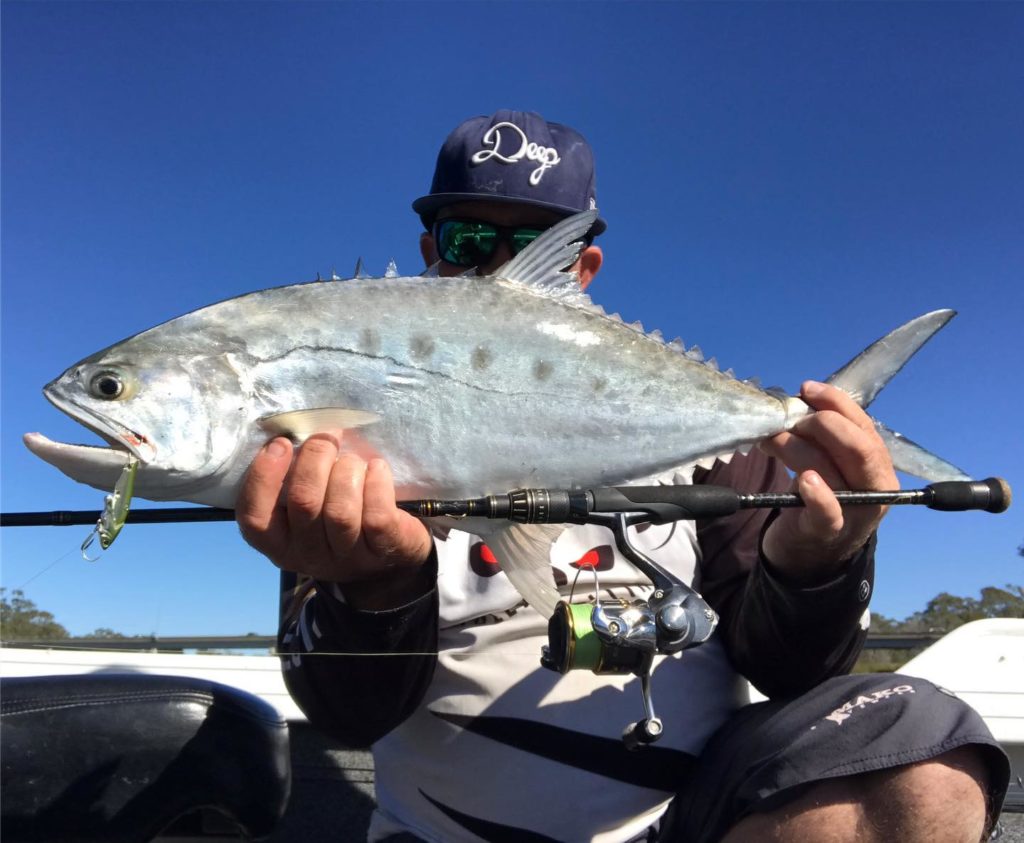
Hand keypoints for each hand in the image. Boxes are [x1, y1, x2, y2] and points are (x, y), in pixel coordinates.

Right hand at [235, 433, 433, 609]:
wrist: (391, 549)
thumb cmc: (339, 510)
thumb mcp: (309, 501)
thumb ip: (293, 476)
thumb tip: (293, 431)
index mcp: (279, 543)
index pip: (255, 518)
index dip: (264, 477)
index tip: (282, 443)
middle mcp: (308, 556)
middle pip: (304, 503)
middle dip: (316, 459)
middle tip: (328, 437)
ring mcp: (347, 558)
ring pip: (340, 511)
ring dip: (347, 471)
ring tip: (353, 460)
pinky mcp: (384, 550)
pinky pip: (377, 516)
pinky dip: (377, 483)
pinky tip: (377, 468)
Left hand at [758, 381, 896, 584]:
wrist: (809, 552)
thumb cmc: (818, 497)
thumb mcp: (827, 462)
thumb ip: (821, 436)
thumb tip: (797, 400)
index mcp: (877, 464)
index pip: (864, 426)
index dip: (836, 402)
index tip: (806, 389)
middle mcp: (876, 488)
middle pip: (859, 447)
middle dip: (823, 423)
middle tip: (788, 418)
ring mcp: (855, 513)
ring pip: (832, 470)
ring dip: (796, 446)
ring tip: (770, 439)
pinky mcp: (828, 532)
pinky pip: (828, 513)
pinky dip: (819, 495)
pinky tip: (805, 480)